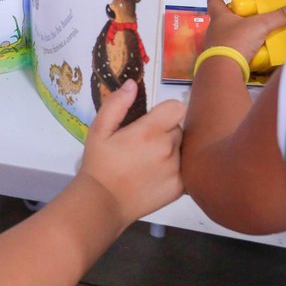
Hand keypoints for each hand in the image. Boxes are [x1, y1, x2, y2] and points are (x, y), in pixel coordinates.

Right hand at [80, 80, 184, 226]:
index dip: (165, 111)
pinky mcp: (180, 188)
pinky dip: (175, 170)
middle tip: (144, 145)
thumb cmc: (99, 163)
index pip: (177, 108)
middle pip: (178, 128)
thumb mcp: (99, 130)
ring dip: (171, 151)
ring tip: (149, 162)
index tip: (153, 120)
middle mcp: (168, 149)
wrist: (103, 202)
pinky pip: (186, 169)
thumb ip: (116, 104)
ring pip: (183, 149)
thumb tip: (132, 83)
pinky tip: (156, 176)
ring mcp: (177, 170)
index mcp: (149, 131)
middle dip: (165, 132)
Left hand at [203, 0, 285, 60]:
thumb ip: (280, 16)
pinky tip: (256, 47)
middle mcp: (215, 29)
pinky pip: (233, 48)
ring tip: (257, 28)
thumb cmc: (236, 42)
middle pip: (223, 16)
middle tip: (252, 10)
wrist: (224, 71)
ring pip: (228, 33)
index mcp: (219, 16)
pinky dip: (243, 46)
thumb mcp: (260, 26)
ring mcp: (217, 44)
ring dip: (240, 30)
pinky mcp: (222, 57)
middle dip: (236, 13)